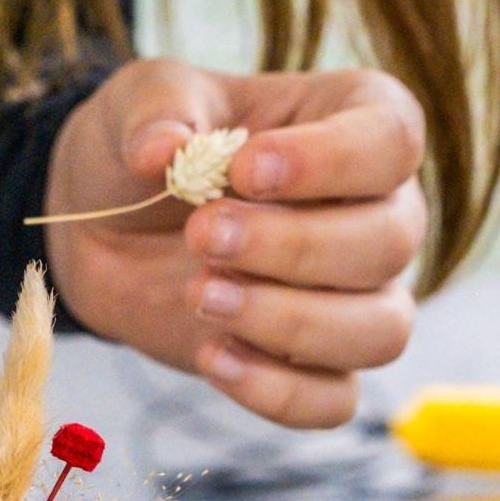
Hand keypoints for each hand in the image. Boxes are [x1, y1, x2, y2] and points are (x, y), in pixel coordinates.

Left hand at [43, 58, 424, 427]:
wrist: (107, 228)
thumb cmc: (150, 148)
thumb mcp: (142, 99)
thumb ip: (158, 110)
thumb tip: (164, 151)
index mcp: (356, 123)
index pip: (392, 140)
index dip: (330, 160)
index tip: (246, 170)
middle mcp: (378, 212)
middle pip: (389, 242)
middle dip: (293, 246)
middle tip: (200, 235)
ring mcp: (356, 297)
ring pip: (380, 330)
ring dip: (289, 322)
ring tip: (201, 296)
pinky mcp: (316, 365)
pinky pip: (334, 401)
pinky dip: (277, 391)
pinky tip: (212, 356)